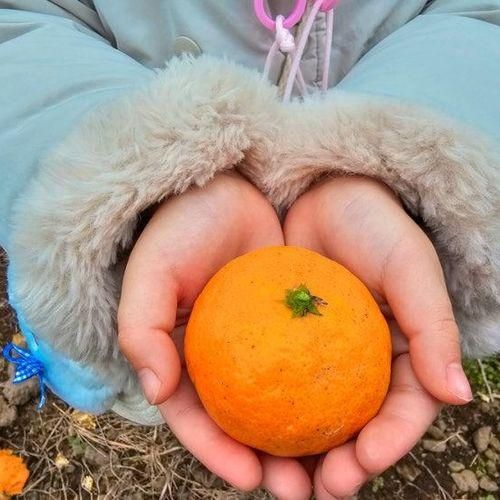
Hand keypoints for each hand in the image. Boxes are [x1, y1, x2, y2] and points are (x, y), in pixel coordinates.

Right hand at [118, 173, 311, 498]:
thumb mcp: (151, 274)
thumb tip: (155, 389)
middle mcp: (223, 355)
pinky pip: (311, 358)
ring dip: (305, 438)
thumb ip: (141, 329)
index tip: (250, 478)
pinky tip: (349, 409)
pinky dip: (325, 387)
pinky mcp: (293, 319)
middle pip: (244, 419)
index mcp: (183, 355)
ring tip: (334, 467)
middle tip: (301, 489)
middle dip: (269, 461)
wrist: (224, 188)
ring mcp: (260, 339)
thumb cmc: (180, 229)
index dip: (217, 453)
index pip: (196, 416)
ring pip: (282, 399)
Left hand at [284, 176, 471, 498]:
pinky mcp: (281, 341)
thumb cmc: (373, 225)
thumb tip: (458, 395)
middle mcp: (359, 359)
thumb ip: (434, 325)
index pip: (402, 410)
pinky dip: (263, 410)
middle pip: (352, 424)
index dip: (387, 444)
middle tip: (315, 489)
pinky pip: (271, 381)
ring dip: (296, 453)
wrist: (322, 193)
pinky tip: (245, 432)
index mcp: (399, 350)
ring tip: (275, 481)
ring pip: (309, 414)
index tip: (360, 465)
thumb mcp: (410, 266)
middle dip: (338, 465)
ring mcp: (317, 353)